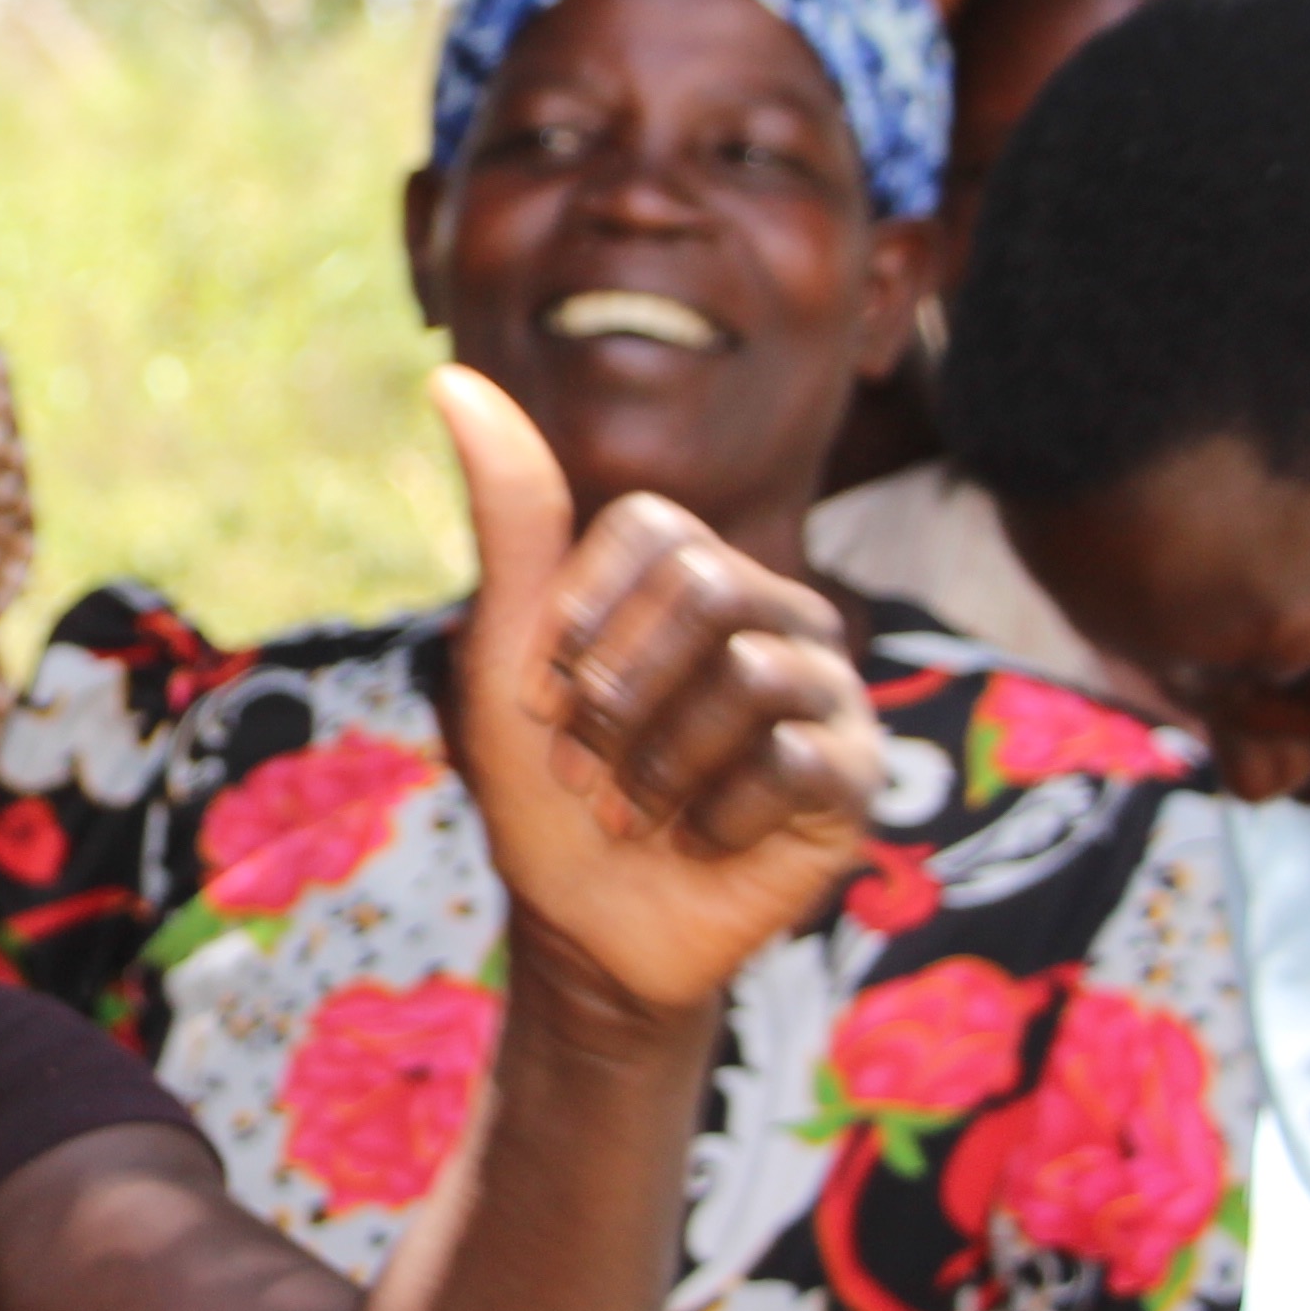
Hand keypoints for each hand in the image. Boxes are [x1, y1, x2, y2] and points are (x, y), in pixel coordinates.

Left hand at [439, 369, 883, 1011]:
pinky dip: (713, 817)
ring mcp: (826, 692)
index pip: (650, 527)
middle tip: (587, 771)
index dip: (581, 617)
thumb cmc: (547, 792)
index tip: (544, 697)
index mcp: (693, 575)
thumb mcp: (505, 654)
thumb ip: (508, 519)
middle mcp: (774, 615)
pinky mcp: (857, 776)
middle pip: (705, 588)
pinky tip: (700, 841)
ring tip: (636, 814)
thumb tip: (452, 378)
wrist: (588, 932)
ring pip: (749, 675)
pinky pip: (792, 762)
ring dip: (657, 765)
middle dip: (616, 697)